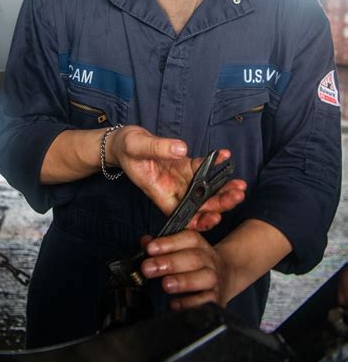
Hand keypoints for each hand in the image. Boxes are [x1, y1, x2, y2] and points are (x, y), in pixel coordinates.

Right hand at [106, 125, 245, 228]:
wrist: (122, 141)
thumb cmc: (125, 147)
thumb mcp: (137, 146)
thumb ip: (159, 148)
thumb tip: (181, 149)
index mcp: (159, 192)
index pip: (181, 213)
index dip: (199, 220)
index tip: (215, 218)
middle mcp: (172, 189)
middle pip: (198, 203)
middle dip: (220, 203)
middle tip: (237, 196)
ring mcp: (180, 177)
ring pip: (205, 188)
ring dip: (223, 187)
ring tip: (239, 184)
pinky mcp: (183, 165)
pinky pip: (202, 167)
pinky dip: (215, 163)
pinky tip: (225, 156)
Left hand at [140, 229, 231, 309]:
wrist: (226, 277)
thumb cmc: (196, 264)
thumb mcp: (182, 250)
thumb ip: (163, 246)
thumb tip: (145, 242)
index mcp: (200, 246)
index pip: (188, 239)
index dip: (168, 243)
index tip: (150, 248)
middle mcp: (210, 261)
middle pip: (193, 258)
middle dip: (169, 263)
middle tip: (148, 268)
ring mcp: (214, 280)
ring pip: (204, 278)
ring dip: (183, 281)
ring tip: (165, 284)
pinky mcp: (216, 300)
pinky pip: (206, 302)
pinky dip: (190, 304)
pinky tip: (174, 304)